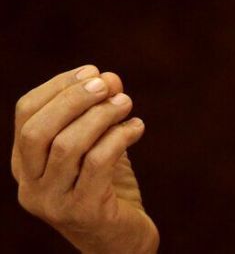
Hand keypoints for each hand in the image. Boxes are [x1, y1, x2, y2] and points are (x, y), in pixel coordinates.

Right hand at [11, 65, 158, 252]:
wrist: (122, 240)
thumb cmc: (107, 187)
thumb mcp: (97, 145)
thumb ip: (99, 114)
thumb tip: (110, 77)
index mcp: (25, 164)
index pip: (25, 115)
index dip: (58, 87)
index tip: (92, 71)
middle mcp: (30, 185)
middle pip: (37, 130)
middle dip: (73, 99)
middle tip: (107, 82)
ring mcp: (53, 202)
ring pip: (67, 146)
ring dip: (100, 116)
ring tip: (127, 103)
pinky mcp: (83, 212)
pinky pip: (98, 164)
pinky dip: (119, 137)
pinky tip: (137, 127)